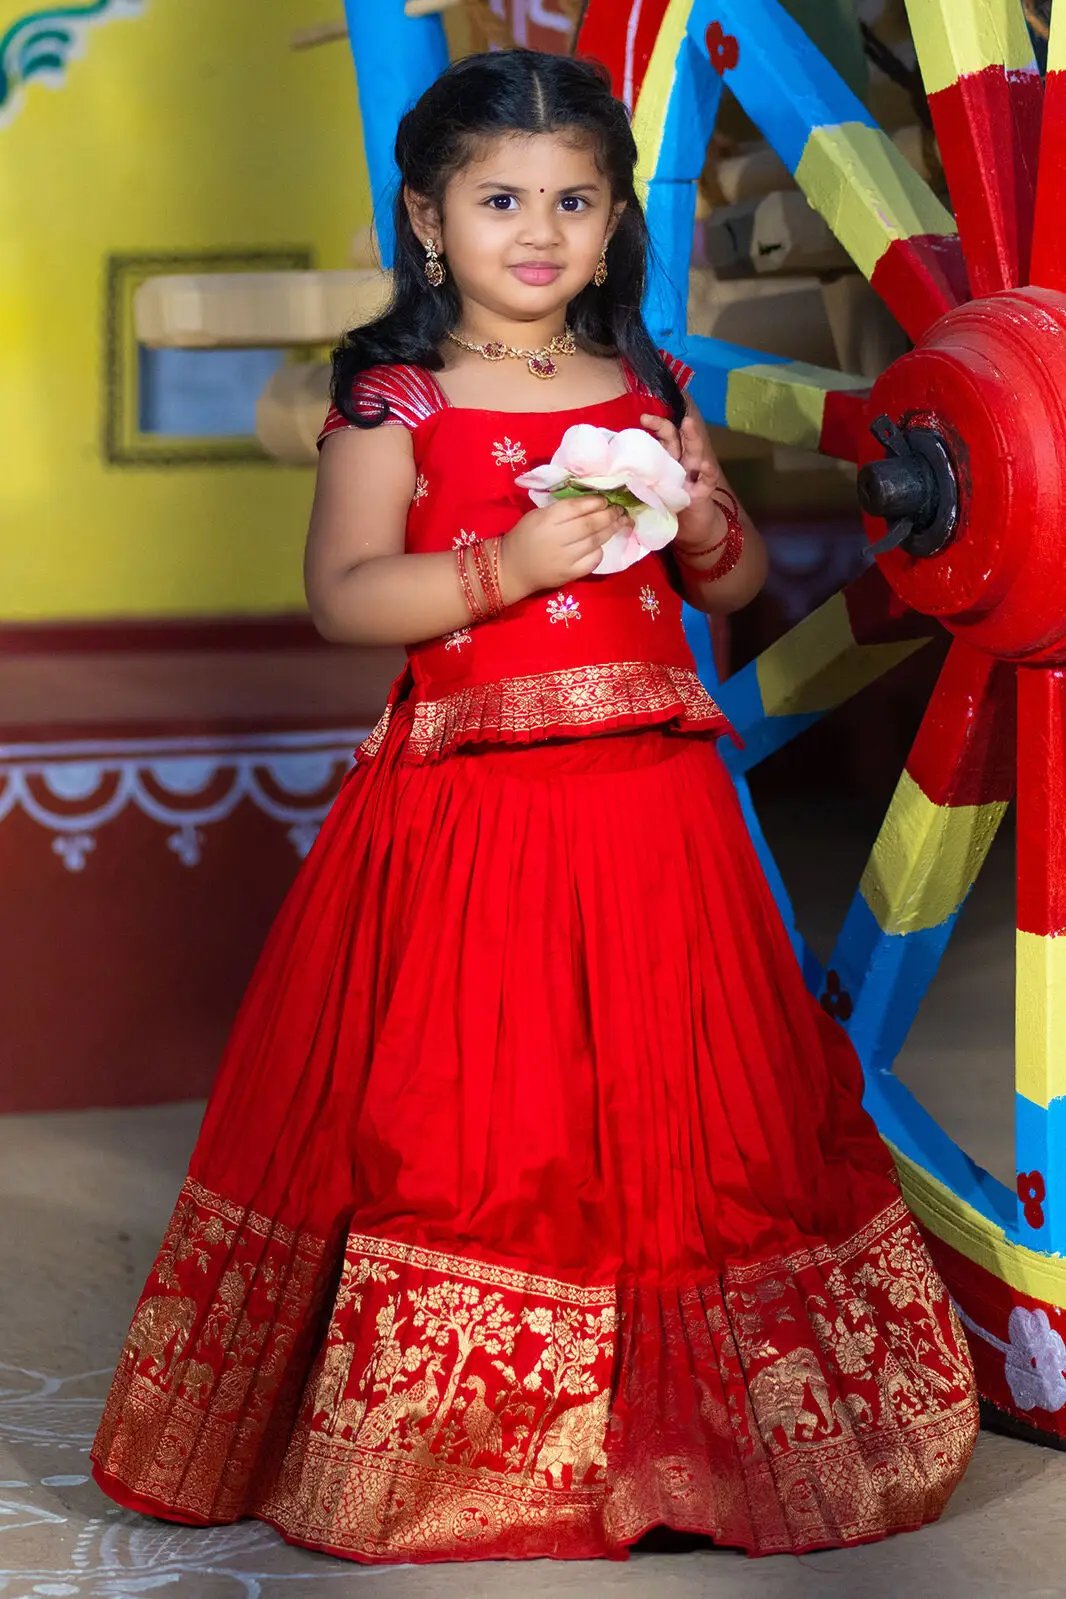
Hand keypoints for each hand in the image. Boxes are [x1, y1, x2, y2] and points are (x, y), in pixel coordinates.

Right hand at [502, 496, 630, 598]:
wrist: (513, 569)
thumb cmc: (525, 537)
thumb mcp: (537, 515)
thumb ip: (561, 509)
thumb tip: (592, 502)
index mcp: (546, 519)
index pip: (576, 507)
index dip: (595, 502)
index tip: (605, 500)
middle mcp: (557, 538)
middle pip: (590, 524)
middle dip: (609, 515)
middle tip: (620, 510)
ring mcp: (564, 558)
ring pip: (595, 541)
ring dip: (611, 530)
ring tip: (621, 522)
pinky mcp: (570, 574)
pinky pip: (593, 560)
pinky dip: (600, 551)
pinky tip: (602, 544)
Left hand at [640, 412, 725, 548]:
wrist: (693, 529)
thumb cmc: (670, 508)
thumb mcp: (652, 492)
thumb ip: (639, 481)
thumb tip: (610, 473)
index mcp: (670, 462)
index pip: (665, 438)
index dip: (657, 426)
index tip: (643, 419)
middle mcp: (682, 464)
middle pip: (677, 441)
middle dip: (666, 427)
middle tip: (653, 419)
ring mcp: (694, 476)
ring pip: (695, 453)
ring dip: (692, 438)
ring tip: (688, 424)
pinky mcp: (703, 492)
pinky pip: (708, 480)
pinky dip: (707, 473)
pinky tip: (705, 466)